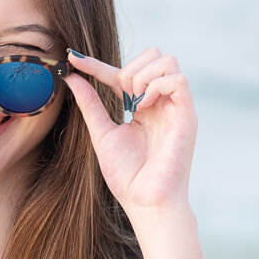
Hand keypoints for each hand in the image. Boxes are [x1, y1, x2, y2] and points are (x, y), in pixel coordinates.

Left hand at [63, 48, 196, 212]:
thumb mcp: (102, 133)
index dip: (97, 65)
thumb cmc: (127, 177)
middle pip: (154, 56)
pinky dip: (156, 85)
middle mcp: (161, 104)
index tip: (72, 59)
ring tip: (132, 103)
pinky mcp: (187, 116)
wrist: (145, 202)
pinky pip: (178, 80)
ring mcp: (175, 108)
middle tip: (120, 97)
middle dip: (129, 68)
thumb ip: (90, 103)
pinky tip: (143, 105)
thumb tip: (71, 76)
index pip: (122, 74)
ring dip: (142, 76)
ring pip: (168, 61)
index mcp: (143, 108)